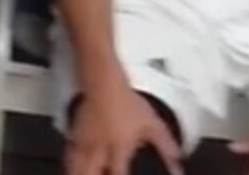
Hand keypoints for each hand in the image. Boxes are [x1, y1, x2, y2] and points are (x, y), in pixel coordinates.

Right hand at [65, 81, 182, 174]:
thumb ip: (166, 146)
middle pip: (91, 173)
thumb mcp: (152, 124)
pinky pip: (70, 154)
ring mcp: (86, 142)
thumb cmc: (125, 101)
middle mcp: (100, 149)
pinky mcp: (76, 134)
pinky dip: (72, 163)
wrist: (103, 82)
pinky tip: (75, 166)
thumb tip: (178, 161)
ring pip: (76, 167)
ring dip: (80, 172)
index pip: (118, 174)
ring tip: (84, 174)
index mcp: (120, 149)